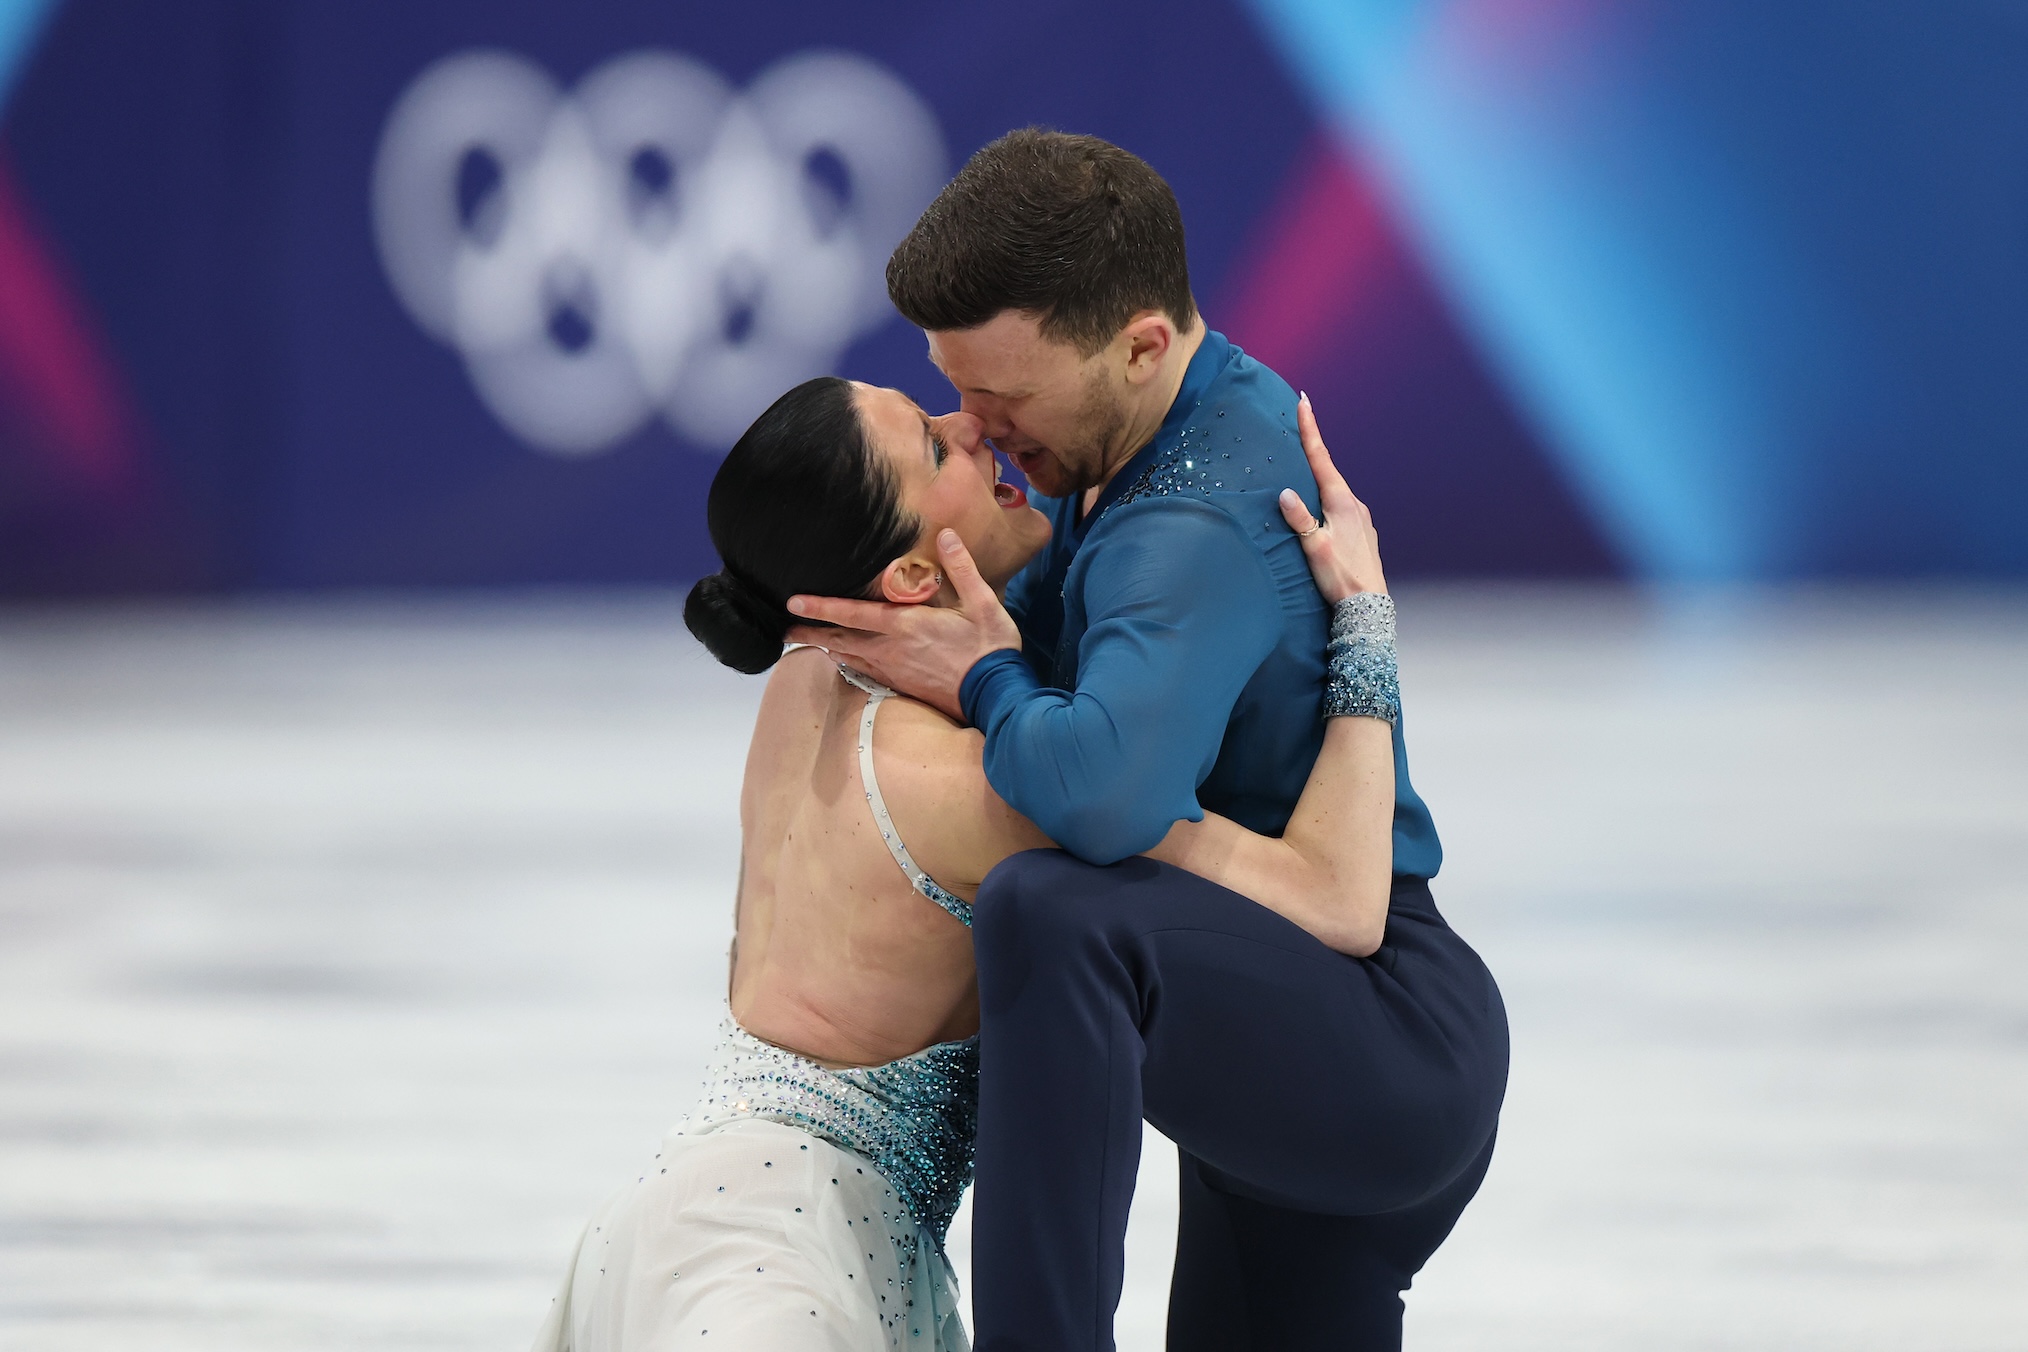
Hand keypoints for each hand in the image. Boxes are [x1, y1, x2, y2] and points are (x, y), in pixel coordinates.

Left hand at [785, 530, 1019, 720]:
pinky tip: (843, 659)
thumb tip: (947, 535)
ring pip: (849, 658)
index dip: (821, 607)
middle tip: (784, 629)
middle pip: (840, 640)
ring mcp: (894, 671)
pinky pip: (865, 672)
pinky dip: (848, 663)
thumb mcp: (982, 603)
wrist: (996, 695)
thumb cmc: (989, 648)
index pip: (853, 614)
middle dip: (810, 633)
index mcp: (905, 626)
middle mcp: (891, 650)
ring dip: (827, 648)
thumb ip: (961, 568)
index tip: (793, 602)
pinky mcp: (902, 686)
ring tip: (807, 640)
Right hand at [1278, 394, 1386, 603]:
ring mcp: (1360, 519)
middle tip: (1298, 431)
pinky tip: (1319, 513)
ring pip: (1334, 493)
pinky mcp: (1361, 533)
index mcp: (1341, 501)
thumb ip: (1299, 519)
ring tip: (1302, 477)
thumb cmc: (1340, 576)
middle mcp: (1354, 505)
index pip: (1321, 458)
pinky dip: (1326, 502)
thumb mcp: (1314, 547)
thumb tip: (1285, 493)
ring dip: (1319, 482)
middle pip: (1328, 472)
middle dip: (1313, 454)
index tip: (1305, 402)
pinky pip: (1339, 509)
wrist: (1368, 606)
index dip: (1311, 430)